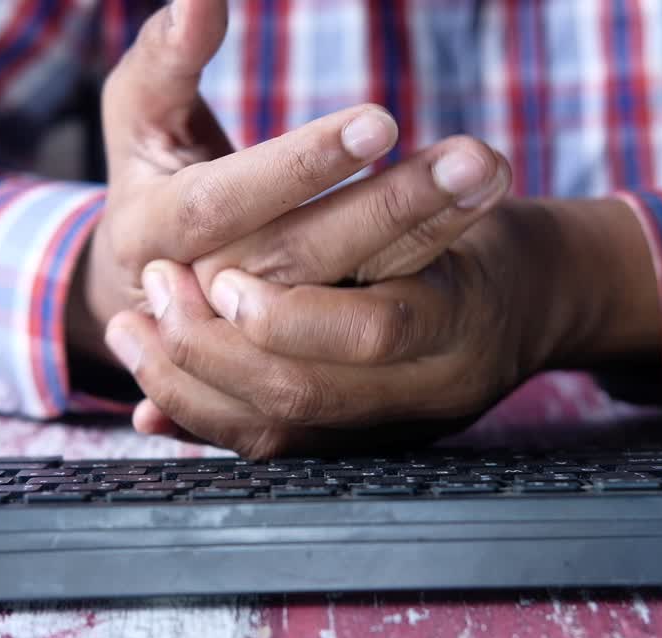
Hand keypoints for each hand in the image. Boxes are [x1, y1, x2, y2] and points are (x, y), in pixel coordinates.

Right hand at [67, 0, 512, 362]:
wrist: (156, 285)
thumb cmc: (154, 174)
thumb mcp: (140, 112)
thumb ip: (166, 57)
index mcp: (149, 237)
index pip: (222, 206)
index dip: (298, 168)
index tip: (380, 121)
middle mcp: (202, 296)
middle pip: (300, 258)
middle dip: (388, 208)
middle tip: (471, 158)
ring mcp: (257, 331)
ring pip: (346, 294)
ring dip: (427, 232)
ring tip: (490, 174)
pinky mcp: (304, 341)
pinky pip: (370, 309)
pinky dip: (429, 255)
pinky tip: (478, 206)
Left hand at [104, 197, 661, 456]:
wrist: (529, 303)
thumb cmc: (485, 232)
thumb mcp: (479, 192)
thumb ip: (443, 187)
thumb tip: (459, 164)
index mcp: (462, 318)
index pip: (374, 330)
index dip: (287, 314)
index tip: (221, 279)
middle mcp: (426, 388)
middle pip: (302, 394)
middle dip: (211, 348)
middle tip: (156, 293)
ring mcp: (391, 425)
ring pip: (276, 432)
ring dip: (190, 386)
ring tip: (133, 333)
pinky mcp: (360, 442)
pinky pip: (272, 448)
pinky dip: (206, 419)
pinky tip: (153, 395)